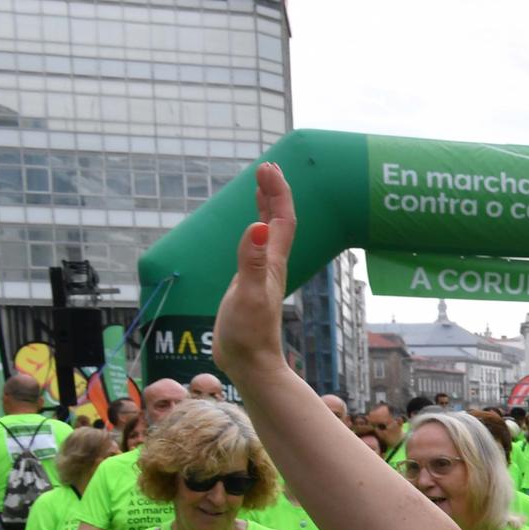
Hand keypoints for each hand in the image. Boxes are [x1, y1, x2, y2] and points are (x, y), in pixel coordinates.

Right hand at [212, 161, 297, 380]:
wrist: (250, 362)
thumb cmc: (249, 332)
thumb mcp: (247, 294)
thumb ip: (250, 261)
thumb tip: (256, 227)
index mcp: (272, 262)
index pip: (281, 219)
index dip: (277, 192)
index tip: (269, 168)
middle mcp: (270, 265)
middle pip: (277, 221)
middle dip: (273, 193)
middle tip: (266, 167)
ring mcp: (261, 274)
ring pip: (268, 233)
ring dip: (266, 207)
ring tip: (260, 186)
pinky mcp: (250, 284)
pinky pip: (255, 248)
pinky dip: (253, 230)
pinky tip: (249, 230)